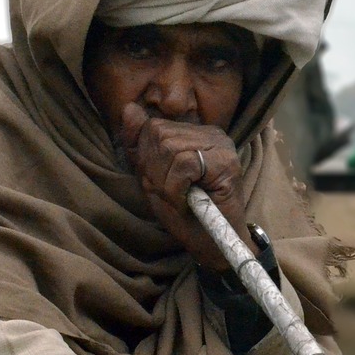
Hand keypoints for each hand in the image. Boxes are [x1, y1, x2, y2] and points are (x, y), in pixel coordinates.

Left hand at [119, 102, 255, 270]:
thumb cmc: (185, 213)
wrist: (212, 245)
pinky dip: (176, 188)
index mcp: (195, 133)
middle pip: (160, 134)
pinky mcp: (226, 162)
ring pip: (170, 147)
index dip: (147, 160)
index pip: (153, 127)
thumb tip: (128, 109)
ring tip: (180, 199)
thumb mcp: (152, 177)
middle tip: (171, 194)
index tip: (162, 184)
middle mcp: (211, 133)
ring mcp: (222, 145)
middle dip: (155, 170)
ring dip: (165, 182)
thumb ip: (140, 145)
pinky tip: (187, 201)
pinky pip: (183, 163)